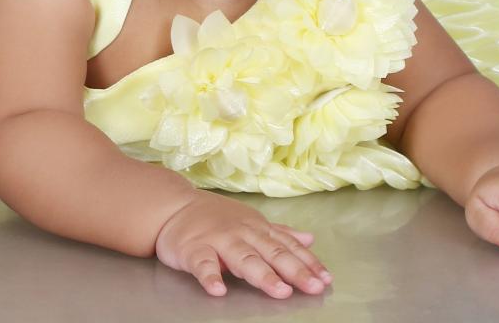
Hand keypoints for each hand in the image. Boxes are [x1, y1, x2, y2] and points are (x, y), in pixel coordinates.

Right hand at [153, 190, 331, 298]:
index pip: (287, 246)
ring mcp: (217, 241)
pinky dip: (210, 276)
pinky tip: (218, 290)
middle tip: (312, 287)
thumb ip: (280, 233)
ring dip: (261, 274)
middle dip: (293, 270)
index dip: (307, 262)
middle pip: (271, 253)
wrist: (173, 207)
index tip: (325, 279)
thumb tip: (310, 238)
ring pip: (242, 258)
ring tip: (279, 291)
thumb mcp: (250, 222)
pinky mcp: (193, 250)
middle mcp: (241, 233)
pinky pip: (202, 264)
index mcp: (257, 228)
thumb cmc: (214, 218)